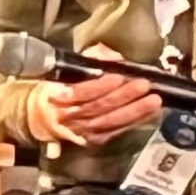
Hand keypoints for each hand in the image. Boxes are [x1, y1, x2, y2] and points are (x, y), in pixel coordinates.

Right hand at [27, 44, 159, 145]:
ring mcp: (82, 131)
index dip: (101, 85)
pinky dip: (134, 122)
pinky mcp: (93, 140)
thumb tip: (109, 54)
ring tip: (154, 100)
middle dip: (124, 96)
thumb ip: (88, 60)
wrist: (41, 119)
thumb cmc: (55, 90)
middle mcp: (69, 116)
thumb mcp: (65, 71)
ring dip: (135, 111)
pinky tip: (149, 113)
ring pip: (110, 121)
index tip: (119, 76)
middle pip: (99, 107)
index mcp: (57, 96)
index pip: (81, 92)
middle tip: (144, 85)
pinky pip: (116, 131)